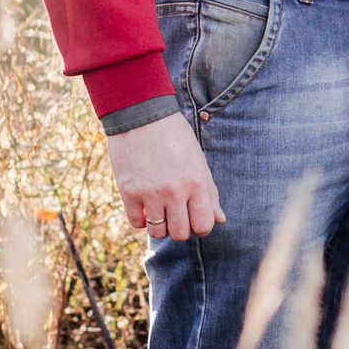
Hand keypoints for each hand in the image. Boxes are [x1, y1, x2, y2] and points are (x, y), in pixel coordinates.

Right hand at [105, 114, 222, 240]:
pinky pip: (136, 223)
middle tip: (176, 215)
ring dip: (160, 226)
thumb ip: (210, 192)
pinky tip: (144, 206)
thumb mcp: (198, 160)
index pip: (204, 225)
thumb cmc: (174, 136)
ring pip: (157, 232)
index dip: (201, 227)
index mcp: (196, 182)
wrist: (141, 114)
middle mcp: (174, 191)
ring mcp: (150, 193)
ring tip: (160, 211)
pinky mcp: (128, 191)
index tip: (194, 219)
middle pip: (180, 234)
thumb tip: (220, 220)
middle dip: (180, 229)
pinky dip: (141, 219)